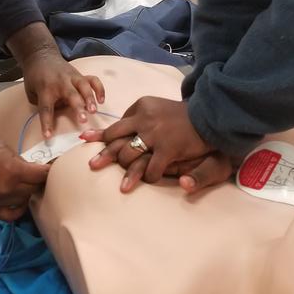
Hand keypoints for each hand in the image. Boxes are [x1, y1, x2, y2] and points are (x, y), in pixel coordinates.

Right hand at [0, 118, 47, 221]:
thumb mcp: (7, 150)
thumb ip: (22, 163)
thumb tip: (35, 170)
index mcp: (14, 171)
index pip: (41, 176)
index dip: (49, 172)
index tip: (53, 169)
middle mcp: (8, 189)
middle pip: (34, 189)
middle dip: (39, 181)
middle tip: (41, 176)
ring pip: (24, 201)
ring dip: (29, 193)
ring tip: (29, 185)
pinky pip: (10, 215)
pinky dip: (18, 209)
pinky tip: (20, 201)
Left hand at [6, 24, 104, 137]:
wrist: (41, 55)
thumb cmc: (35, 77)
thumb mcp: (31, 92)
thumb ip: (43, 104)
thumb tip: (59, 113)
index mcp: (45, 89)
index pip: (46, 108)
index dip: (47, 123)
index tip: (48, 136)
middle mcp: (60, 82)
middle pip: (70, 95)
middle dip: (78, 107)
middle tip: (84, 120)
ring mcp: (72, 77)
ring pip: (84, 86)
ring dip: (90, 98)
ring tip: (94, 111)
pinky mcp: (80, 74)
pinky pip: (92, 80)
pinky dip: (99, 89)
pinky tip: (101, 100)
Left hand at [82, 95, 227, 191]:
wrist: (209, 114)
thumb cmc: (181, 114)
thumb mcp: (157, 107)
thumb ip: (139, 116)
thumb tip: (121, 127)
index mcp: (141, 107)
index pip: (116, 124)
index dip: (100, 134)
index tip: (84, 139)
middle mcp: (144, 119)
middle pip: (116, 140)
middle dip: (104, 155)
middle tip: (92, 166)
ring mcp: (155, 134)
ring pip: (130, 156)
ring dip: (127, 172)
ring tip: (122, 186)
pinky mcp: (168, 148)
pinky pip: (152, 169)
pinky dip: (150, 177)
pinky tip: (150, 182)